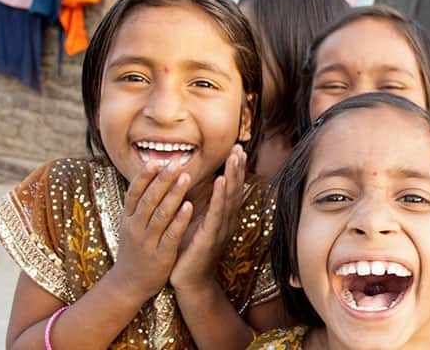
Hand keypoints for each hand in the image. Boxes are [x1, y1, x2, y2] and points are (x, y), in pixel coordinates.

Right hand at [111, 161, 193, 300]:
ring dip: (173, 194)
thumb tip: (150, 174)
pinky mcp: (160, 255)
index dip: (145, 176)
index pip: (134, 192)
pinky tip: (190, 206)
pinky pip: (171, 234)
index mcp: (128, 217)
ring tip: (186, 177)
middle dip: (163, 179)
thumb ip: (140, 203)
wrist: (129, 284)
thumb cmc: (136, 248)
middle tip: (177, 162)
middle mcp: (135, 227)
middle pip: (148, 199)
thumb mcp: (132, 224)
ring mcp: (147, 241)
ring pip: (160, 214)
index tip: (157, 160)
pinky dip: (179, 220)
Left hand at [170, 144, 246, 290]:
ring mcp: (220, 230)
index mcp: (222, 217)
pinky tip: (221, 181)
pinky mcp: (209, 239)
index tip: (237, 148)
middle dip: (237, 167)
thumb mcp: (196, 223)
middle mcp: (225, 221)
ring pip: (229, 198)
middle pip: (234, 189)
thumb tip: (202, 185)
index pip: (231, 188)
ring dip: (232, 176)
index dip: (235, 169)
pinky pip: (216, 214)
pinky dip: (220, 196)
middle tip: (239, 146)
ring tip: (235, 156)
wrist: (189, 283)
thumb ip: (201, 206)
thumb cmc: (190, 252)